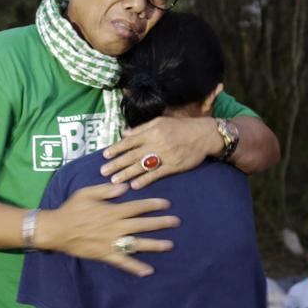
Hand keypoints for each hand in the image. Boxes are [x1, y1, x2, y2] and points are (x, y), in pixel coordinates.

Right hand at [36, 182, 177, 276]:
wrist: (57, 229)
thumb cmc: (71, 209)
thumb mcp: (87, 193)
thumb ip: (106, 190)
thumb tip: (125, 186)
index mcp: (112, 210)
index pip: (137, 207)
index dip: (152, 205)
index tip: (166, 204)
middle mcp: (115, 226)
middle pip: (142, 224)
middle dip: (160, 223)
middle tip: (176, 222)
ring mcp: (111, 241)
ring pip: (136, 243)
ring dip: (154, 245)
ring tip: (170, 245)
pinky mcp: (105, 254)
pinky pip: (123, 262)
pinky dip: (135, 267)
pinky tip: (148, 271)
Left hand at [101, 117, 220, 189]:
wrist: (204, 134)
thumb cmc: (181, 127)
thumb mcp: (160, 121)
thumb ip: (142, 128)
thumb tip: (124, 133)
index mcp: (152, 131)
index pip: (130, 141)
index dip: (116, 149)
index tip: (105, 155)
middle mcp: (156, 143)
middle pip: (132, 155)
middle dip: (117, 164)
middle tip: (103, 171)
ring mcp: (165, 156)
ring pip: (142, 166)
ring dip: (127, 173)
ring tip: (115, 180)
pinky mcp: (174, 166)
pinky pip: (157, 174)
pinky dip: (145, 180)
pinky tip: (135, 185)